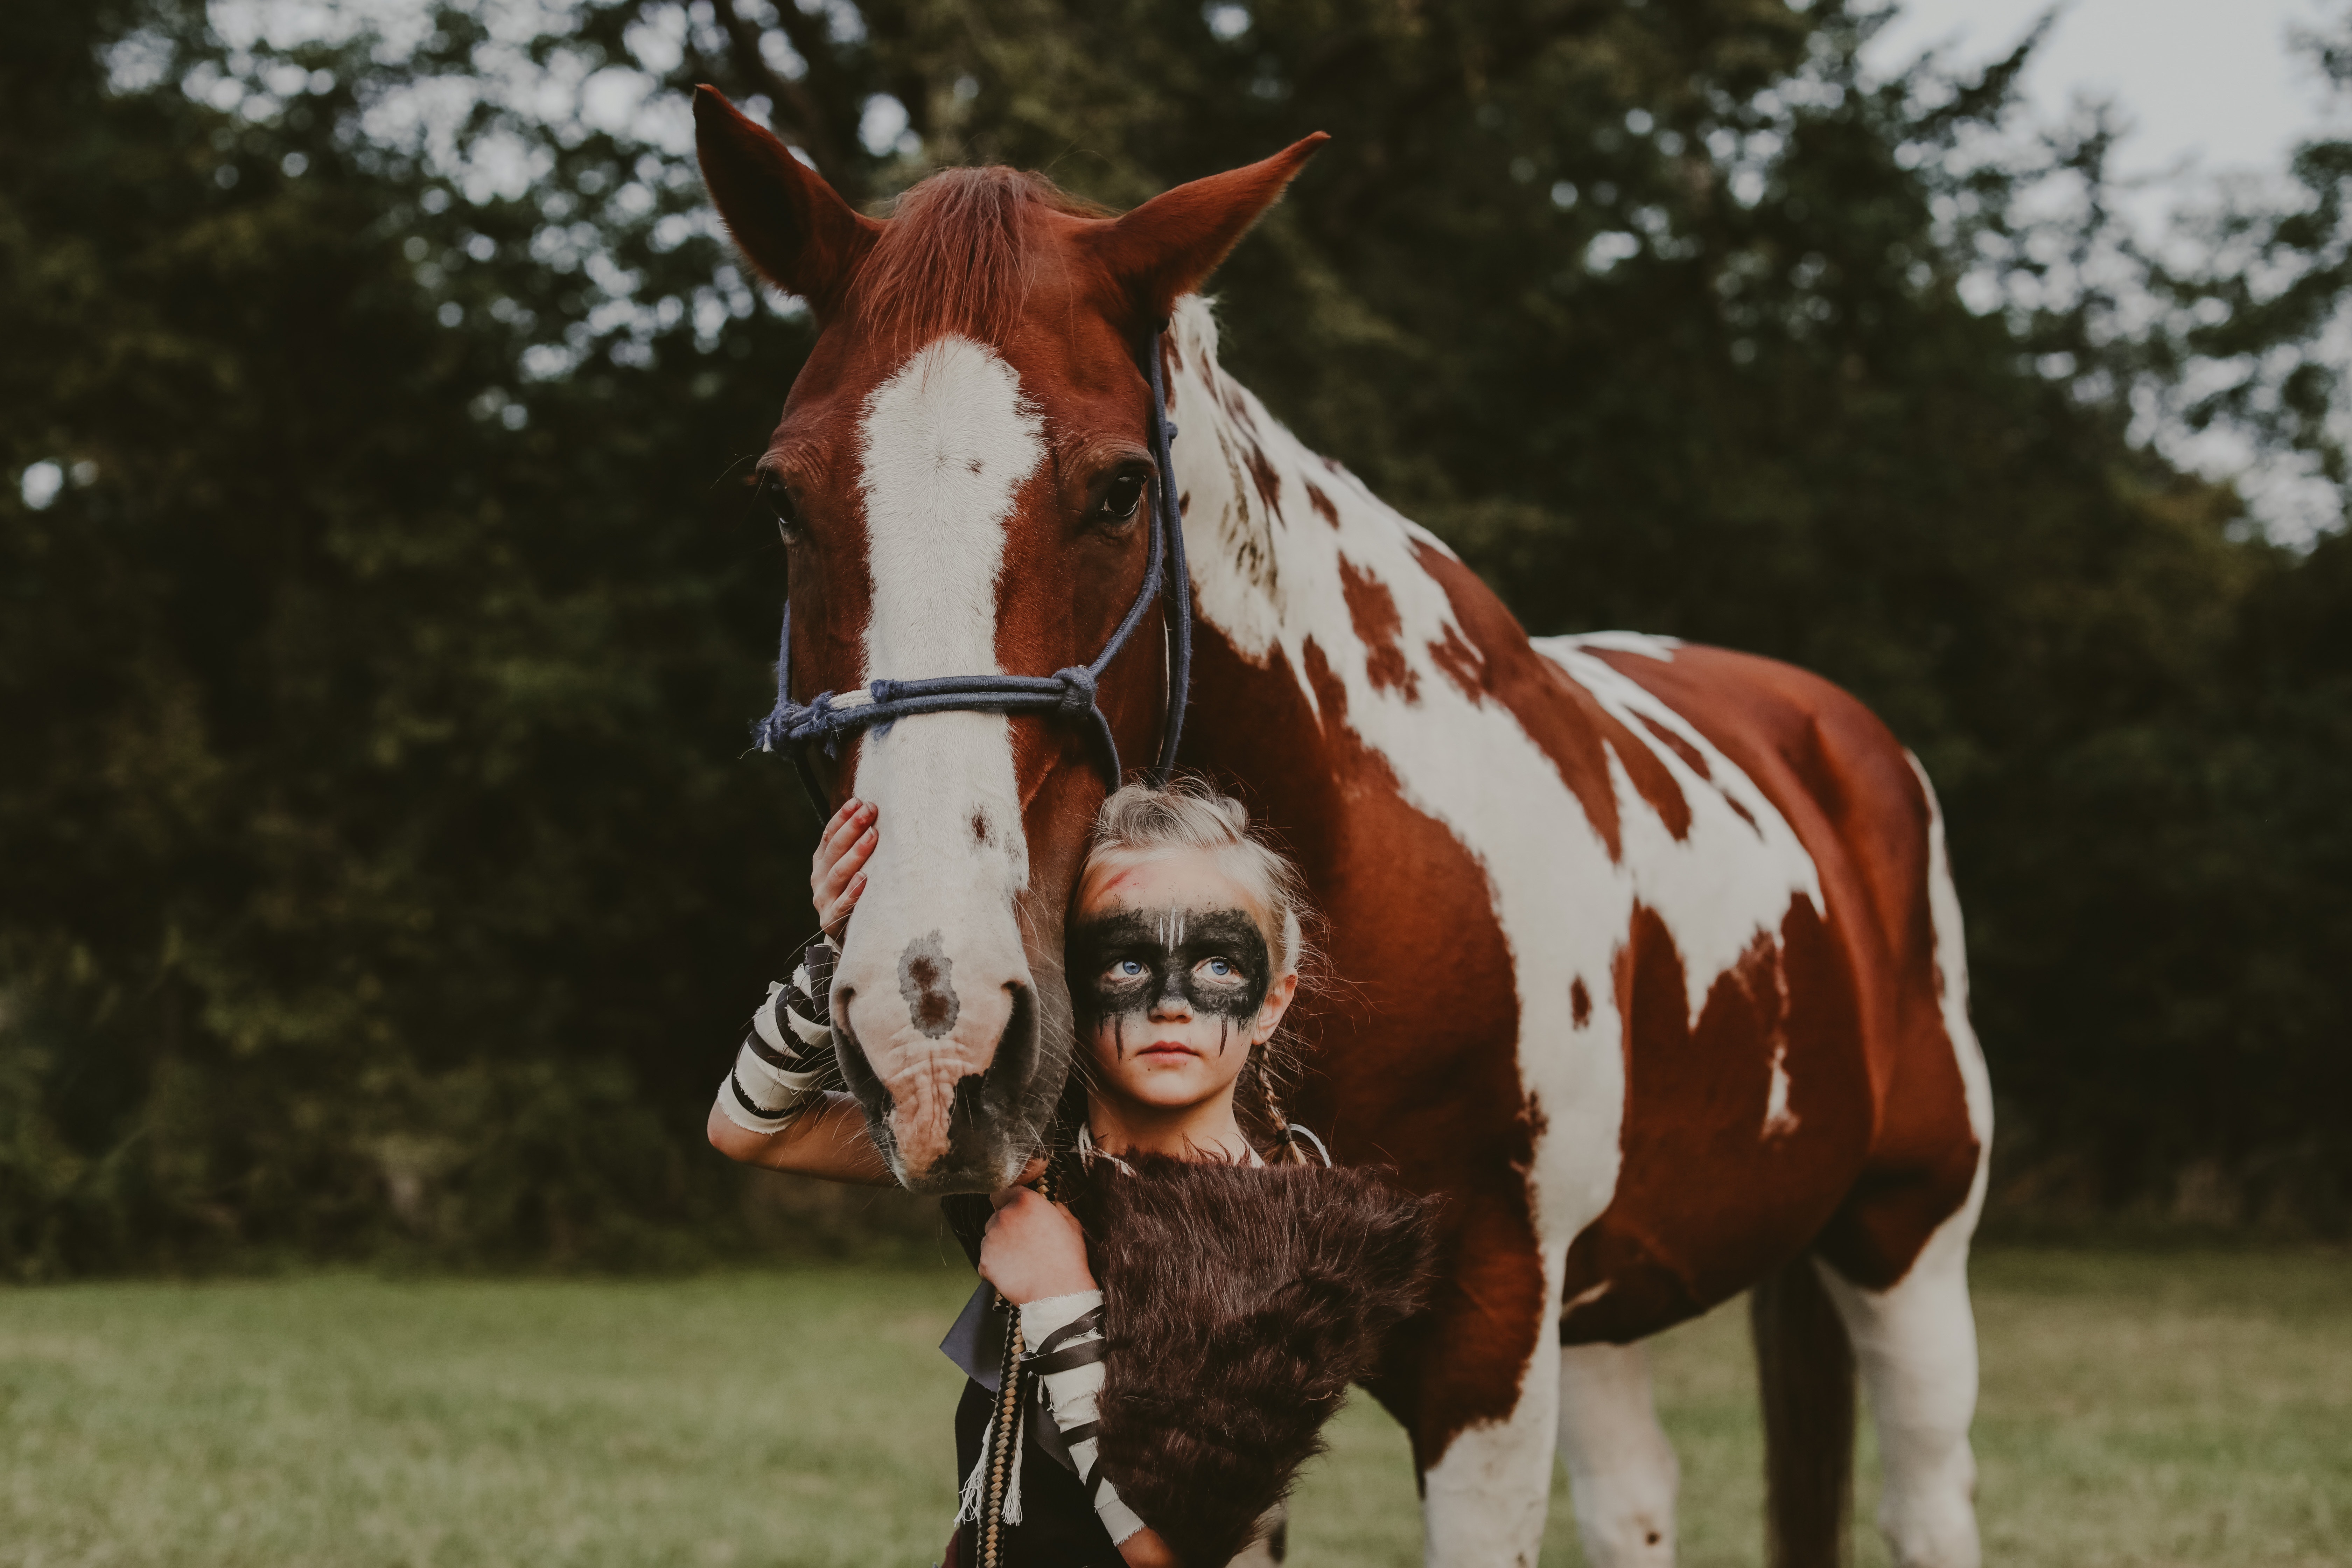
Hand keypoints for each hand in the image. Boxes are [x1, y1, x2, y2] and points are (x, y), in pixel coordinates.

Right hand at [811, 797, 876, 938]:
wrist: (849, 935)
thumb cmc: (857, 894)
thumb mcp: (851, 868)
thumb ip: (855, 847)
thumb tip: (873, 812)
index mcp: (821, 862)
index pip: (829, 835)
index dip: (842, 817)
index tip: (858, 801)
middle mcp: (819, 879)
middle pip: (835, 850)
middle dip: (852, 828)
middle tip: (869, 811)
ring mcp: (824, 899)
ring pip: (839, 873)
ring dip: (856, 853)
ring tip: (872, 836)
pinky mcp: (832, 920)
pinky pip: (844, 904)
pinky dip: (853, 890)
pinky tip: (864, 878)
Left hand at [978, 1187, 1095, 1304]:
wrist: (1058, 1293)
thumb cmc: (1068, 1258)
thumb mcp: (1071, 1223)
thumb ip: (1055, 1207)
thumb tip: (1048, 1202)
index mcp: (1025, 1201)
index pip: (1004, 1192)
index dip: (1009, 1202)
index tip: (1014, 1212)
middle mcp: (1004, 1216)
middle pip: (996, 1216)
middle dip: (1006, 1227)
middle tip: (1023, 1242)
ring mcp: (991, 1239)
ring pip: (990, 1238)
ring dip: (1000, 1246)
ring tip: (1020, 1261)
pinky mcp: (984, 1262)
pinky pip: (986, 1260)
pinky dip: (996, 1266)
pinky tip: (1014, 1273)